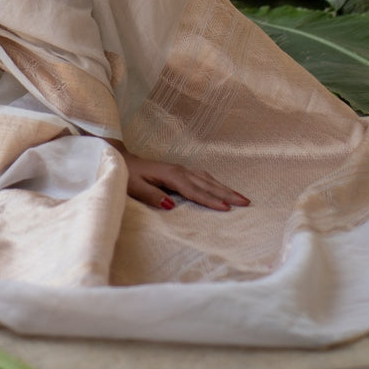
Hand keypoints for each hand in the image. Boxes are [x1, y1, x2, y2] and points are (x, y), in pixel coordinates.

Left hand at [120, 151, 249, 212]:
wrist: (122, 160)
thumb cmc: (128, 175)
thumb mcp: (135, 187)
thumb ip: (152, 196)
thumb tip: (171, 206)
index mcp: (171, 175)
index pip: (194, 191)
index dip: (210, 200)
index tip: (226, 209)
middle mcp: (180, 171)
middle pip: (207, 184)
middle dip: (227, 193)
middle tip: (245, 202)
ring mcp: (181, 169)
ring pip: (207, 179)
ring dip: (224, 188)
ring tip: (240, 197)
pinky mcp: (180, 171)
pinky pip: (202, 177)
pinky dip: (215, 184)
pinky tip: (221, 188)